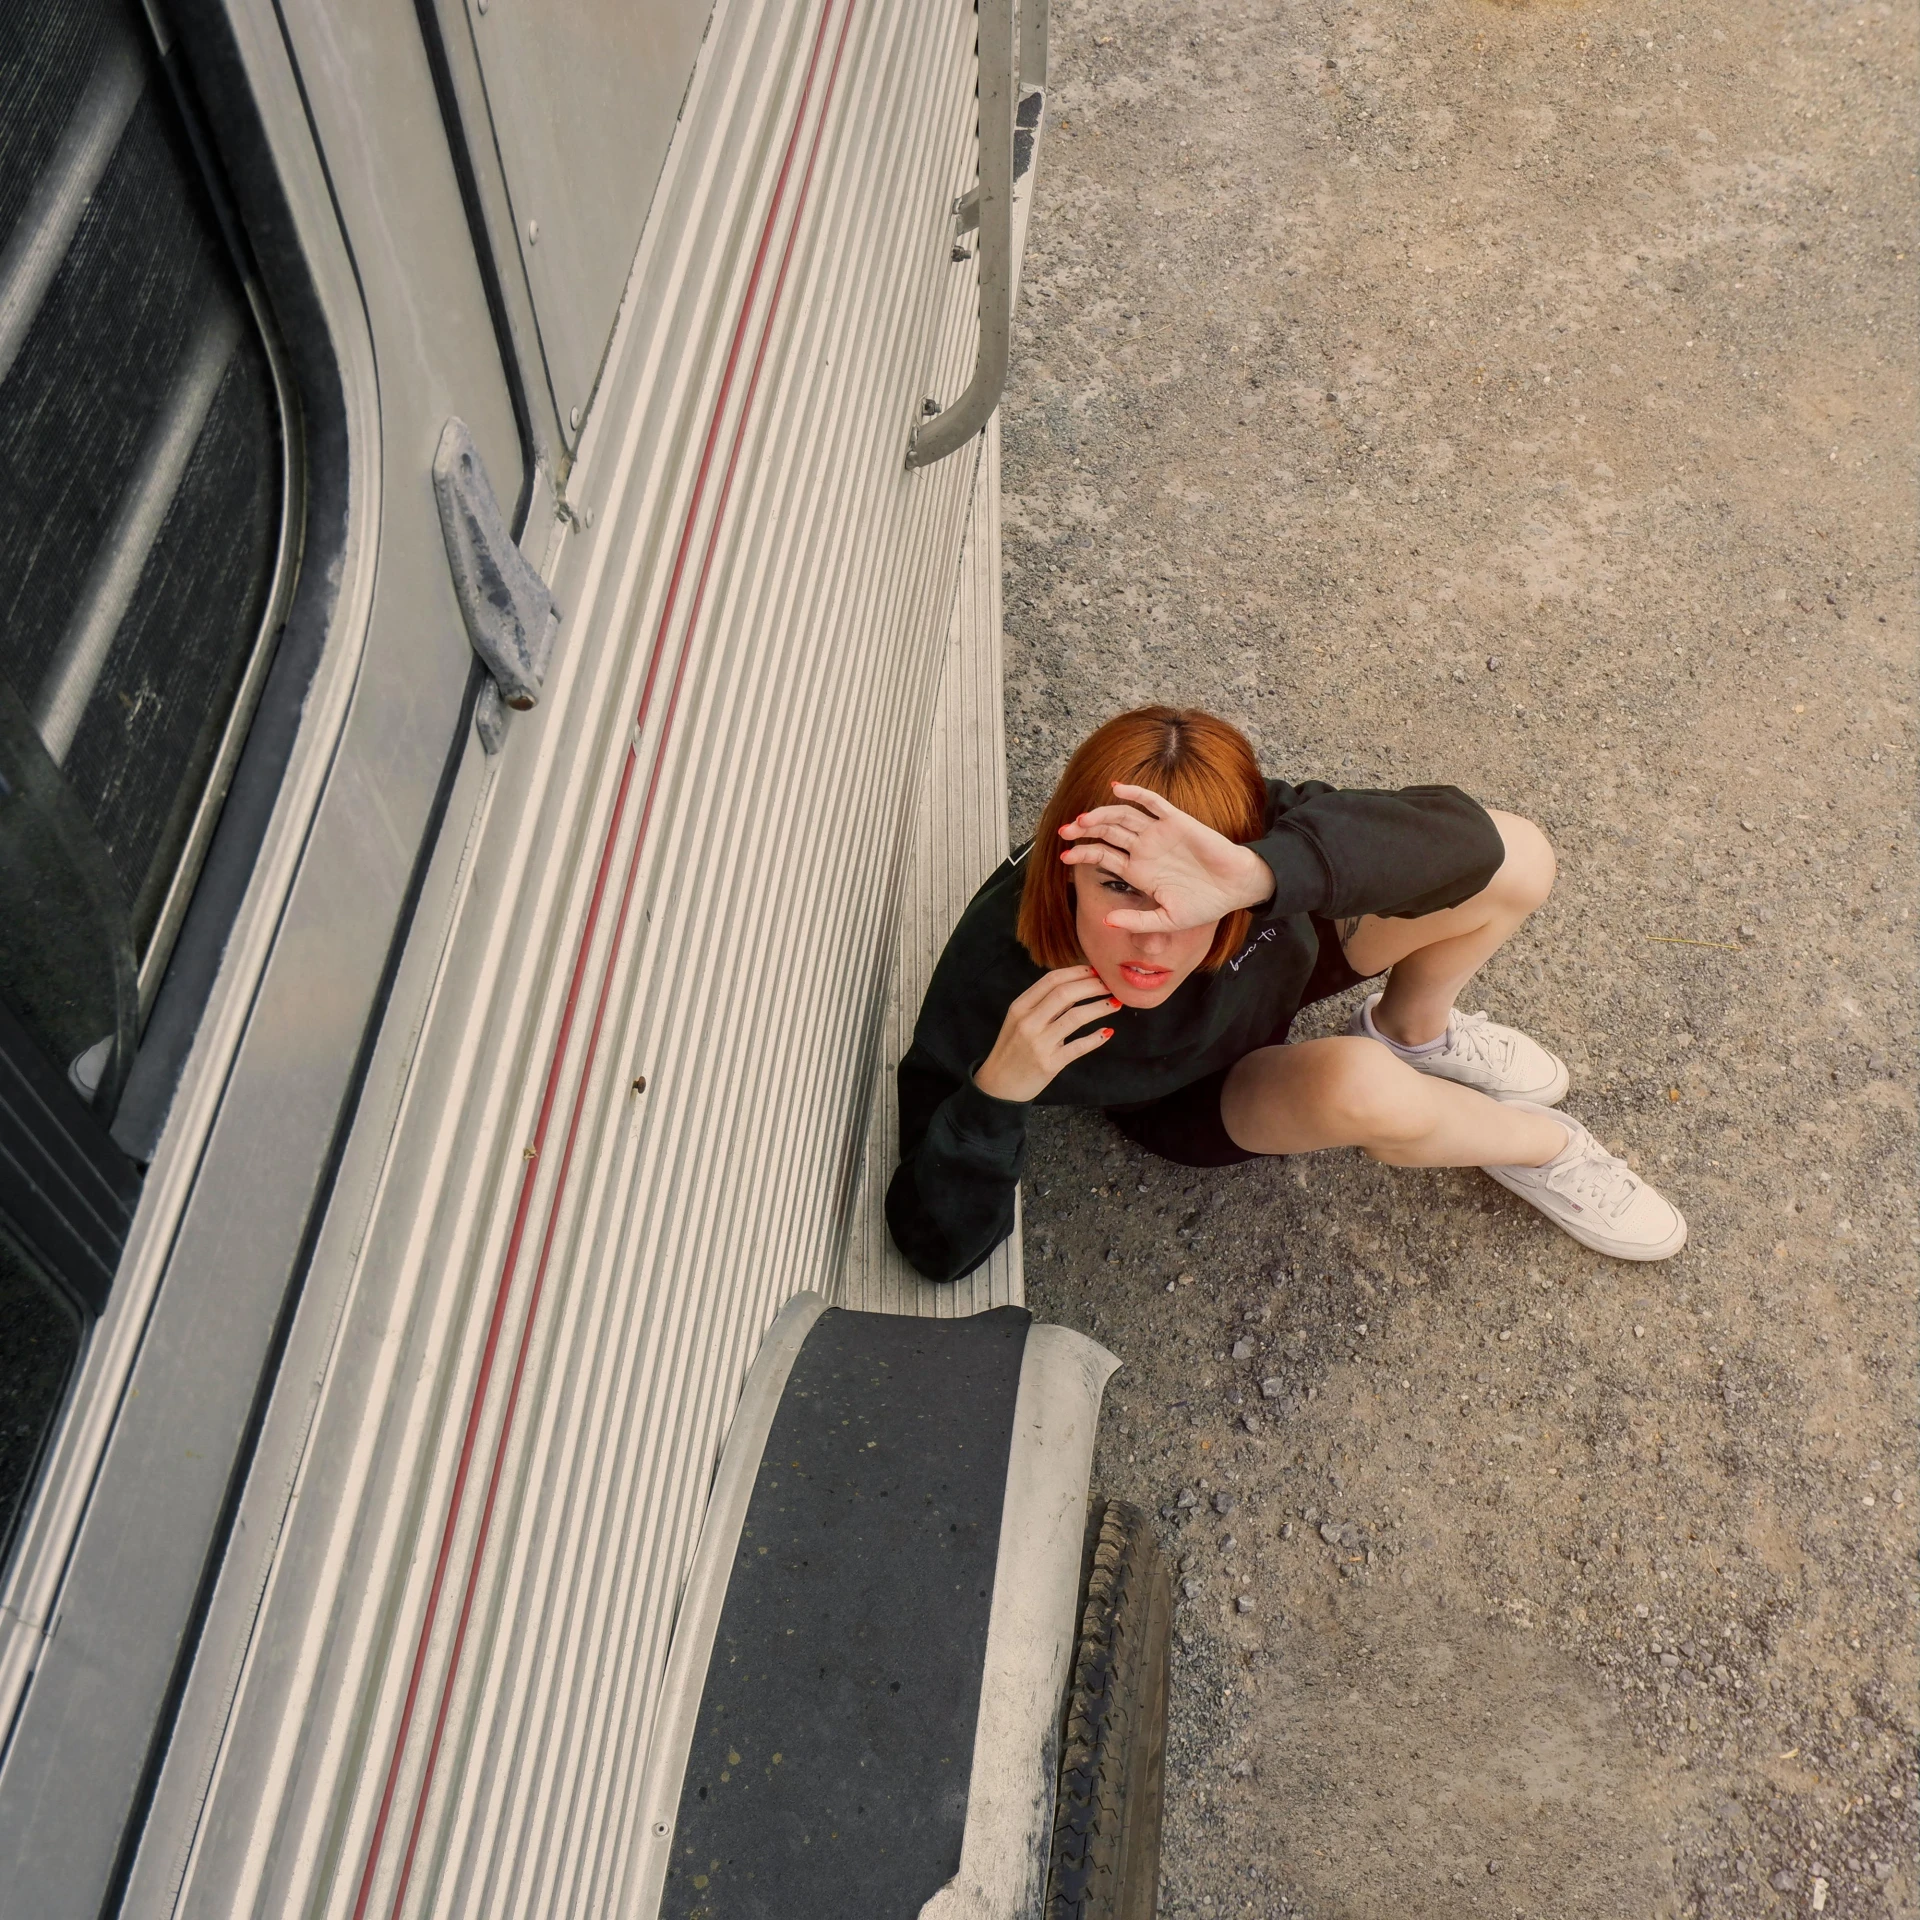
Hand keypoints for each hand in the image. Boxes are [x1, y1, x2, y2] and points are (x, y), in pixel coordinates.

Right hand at [973, 967, 1117, 1103]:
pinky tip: (1108, 1031)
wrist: (998, 1086)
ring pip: (1075, 1017)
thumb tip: (1077, 987)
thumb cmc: (1012, 1050)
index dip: (1077, 972)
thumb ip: (1043, 1005)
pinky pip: (1078, 1047)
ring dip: (1100, 1007)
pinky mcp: (1049, 1064)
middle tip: (1111, 985)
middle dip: (1093, 985)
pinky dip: (1096, 1038)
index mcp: (1020, 1007)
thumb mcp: (1019, 1021)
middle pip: (1065, 993)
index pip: (1051, 980)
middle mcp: (1028, 1022)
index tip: (1095, 970)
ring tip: (1115, 1003)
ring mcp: (1038, 1043)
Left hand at [1057, 783, 1273, 933]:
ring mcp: (1159, 833)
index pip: (1103, 857)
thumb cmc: (1204, 905)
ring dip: (1101, 814)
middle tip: (1064, 832)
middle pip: (1107, 832)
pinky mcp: (1177, 821)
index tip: (1063, 860)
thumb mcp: (1167, 920)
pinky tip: (1117, 788)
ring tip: (1083, 818)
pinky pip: (1153, 803)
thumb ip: (1137, 921)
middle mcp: (1144, 849)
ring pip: (1123, 816)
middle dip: (1083, 830)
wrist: (1236, 888)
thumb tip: (1106, 922)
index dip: (1082, 856)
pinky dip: (1134, 793)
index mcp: (1139, 871)